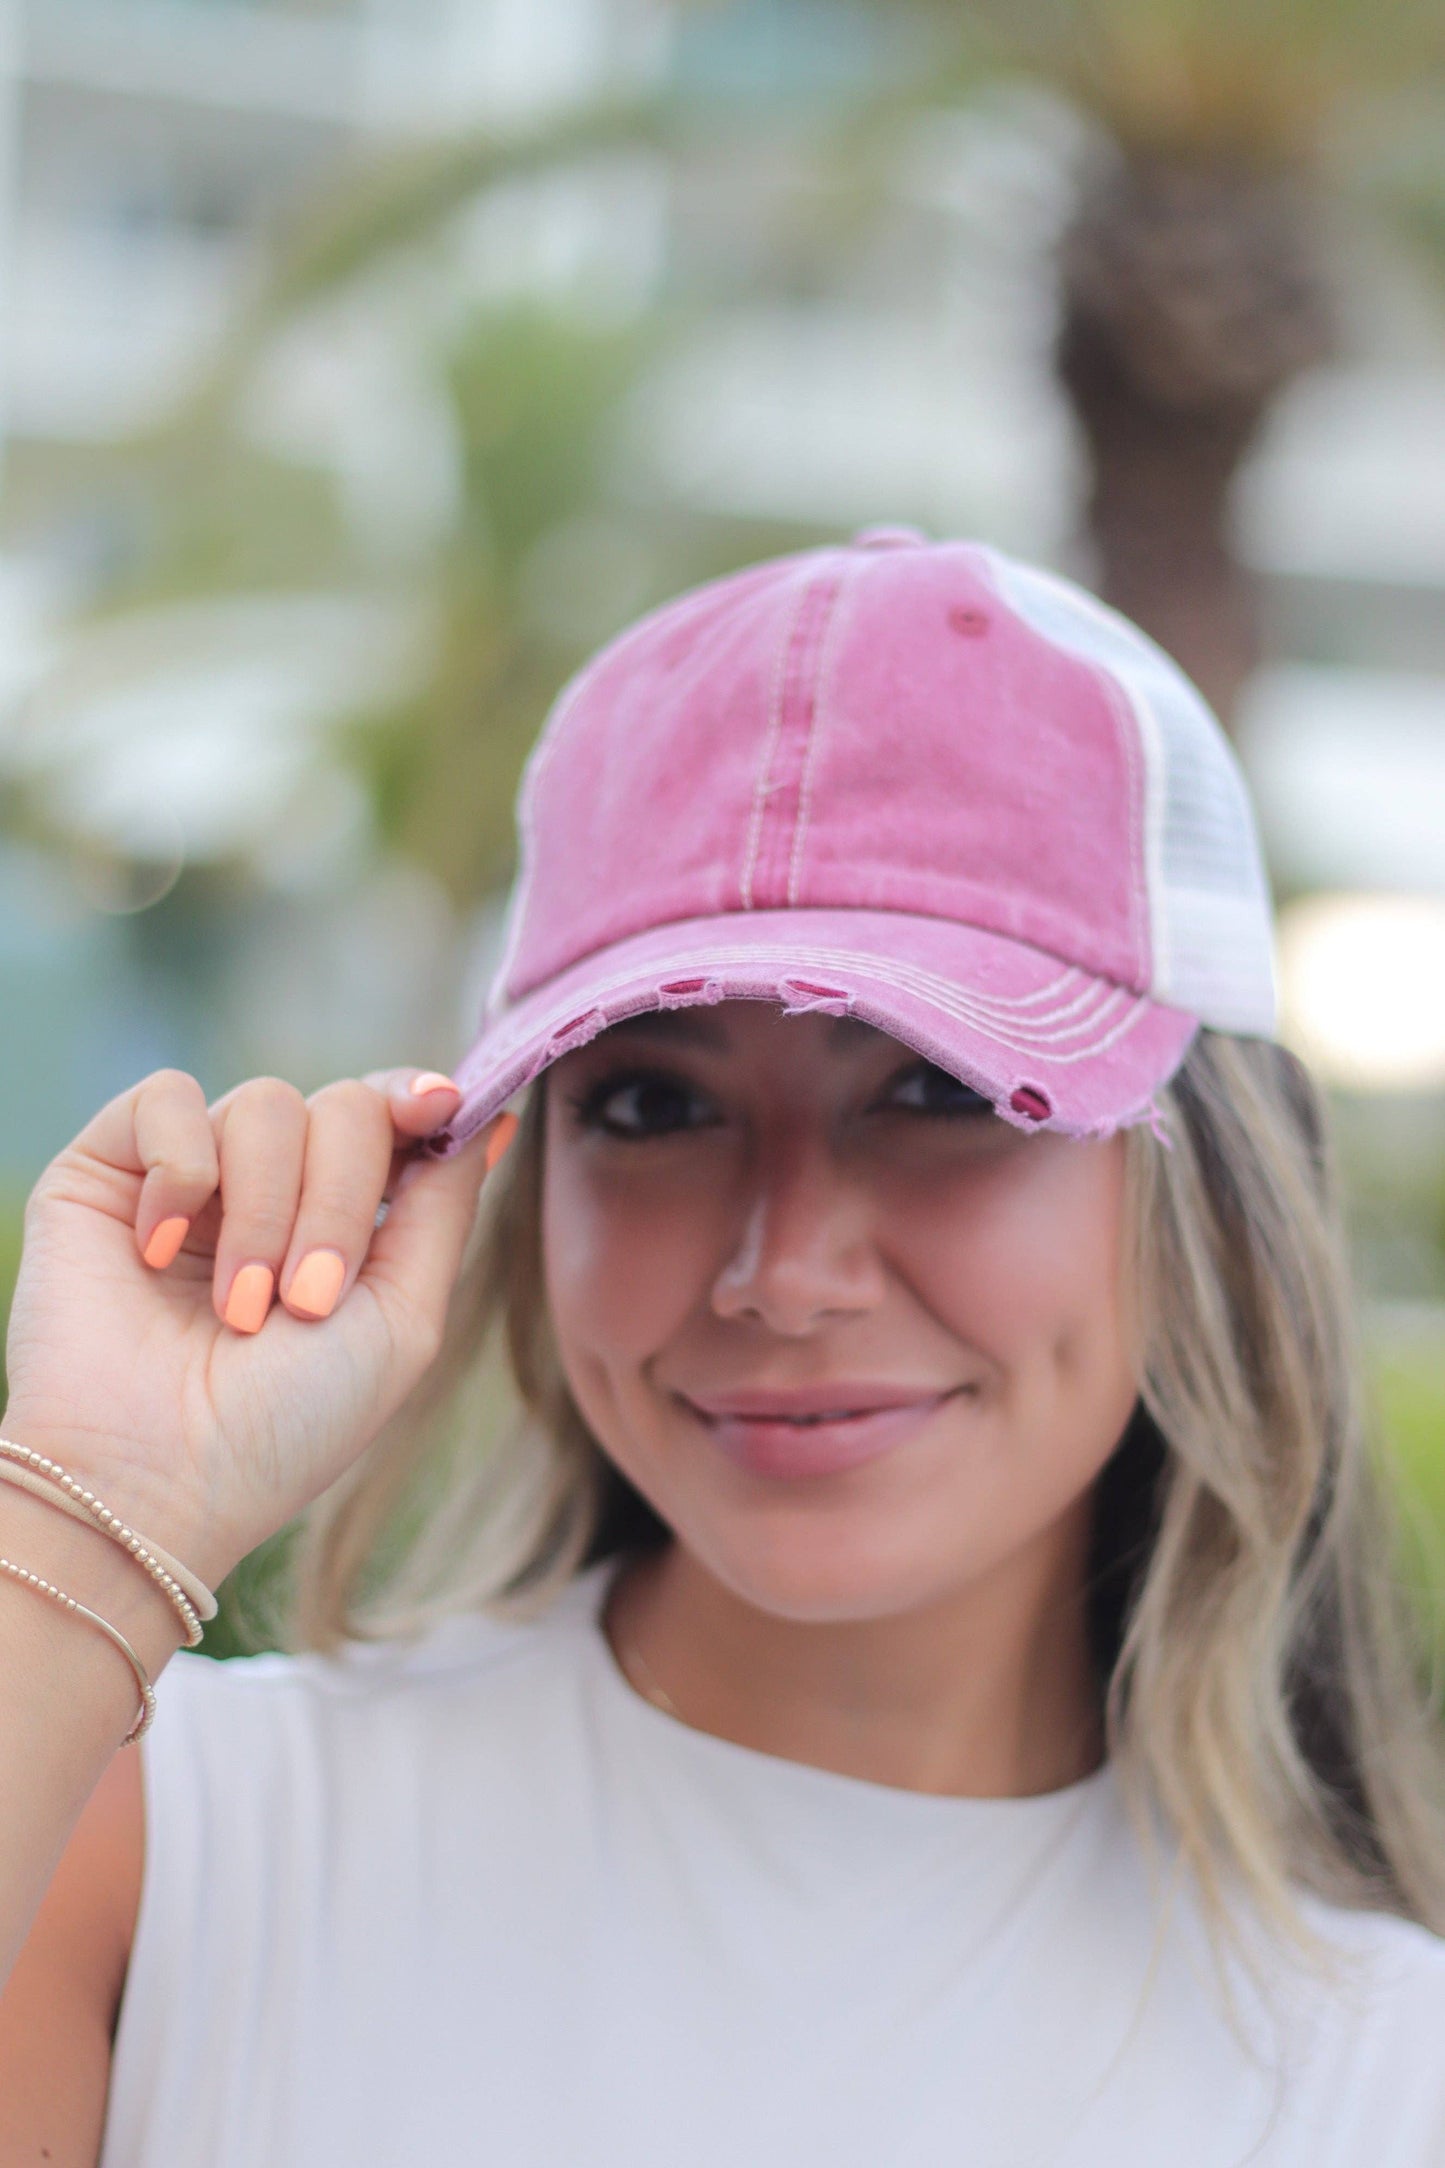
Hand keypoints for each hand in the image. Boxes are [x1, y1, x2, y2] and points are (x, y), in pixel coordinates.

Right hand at [1, 1068, 512, 1588]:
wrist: (157, 1477)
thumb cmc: (288, 1423)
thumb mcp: (402, 1318)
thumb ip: (444, 1208)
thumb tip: (490, 1115)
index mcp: (341, 1218)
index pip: (391, 1116)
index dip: (420, 1098)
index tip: (441, 1105)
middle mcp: (269, 1185)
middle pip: (344, 1107)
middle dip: (341, 1202)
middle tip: (307, 1298)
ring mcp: (191, 1173)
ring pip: (265, 1104)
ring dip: (266, 1211)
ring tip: (239, 1306)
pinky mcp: (108, 1167)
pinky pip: (167, 1097)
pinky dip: (180, 1169)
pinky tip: (158, 1251)